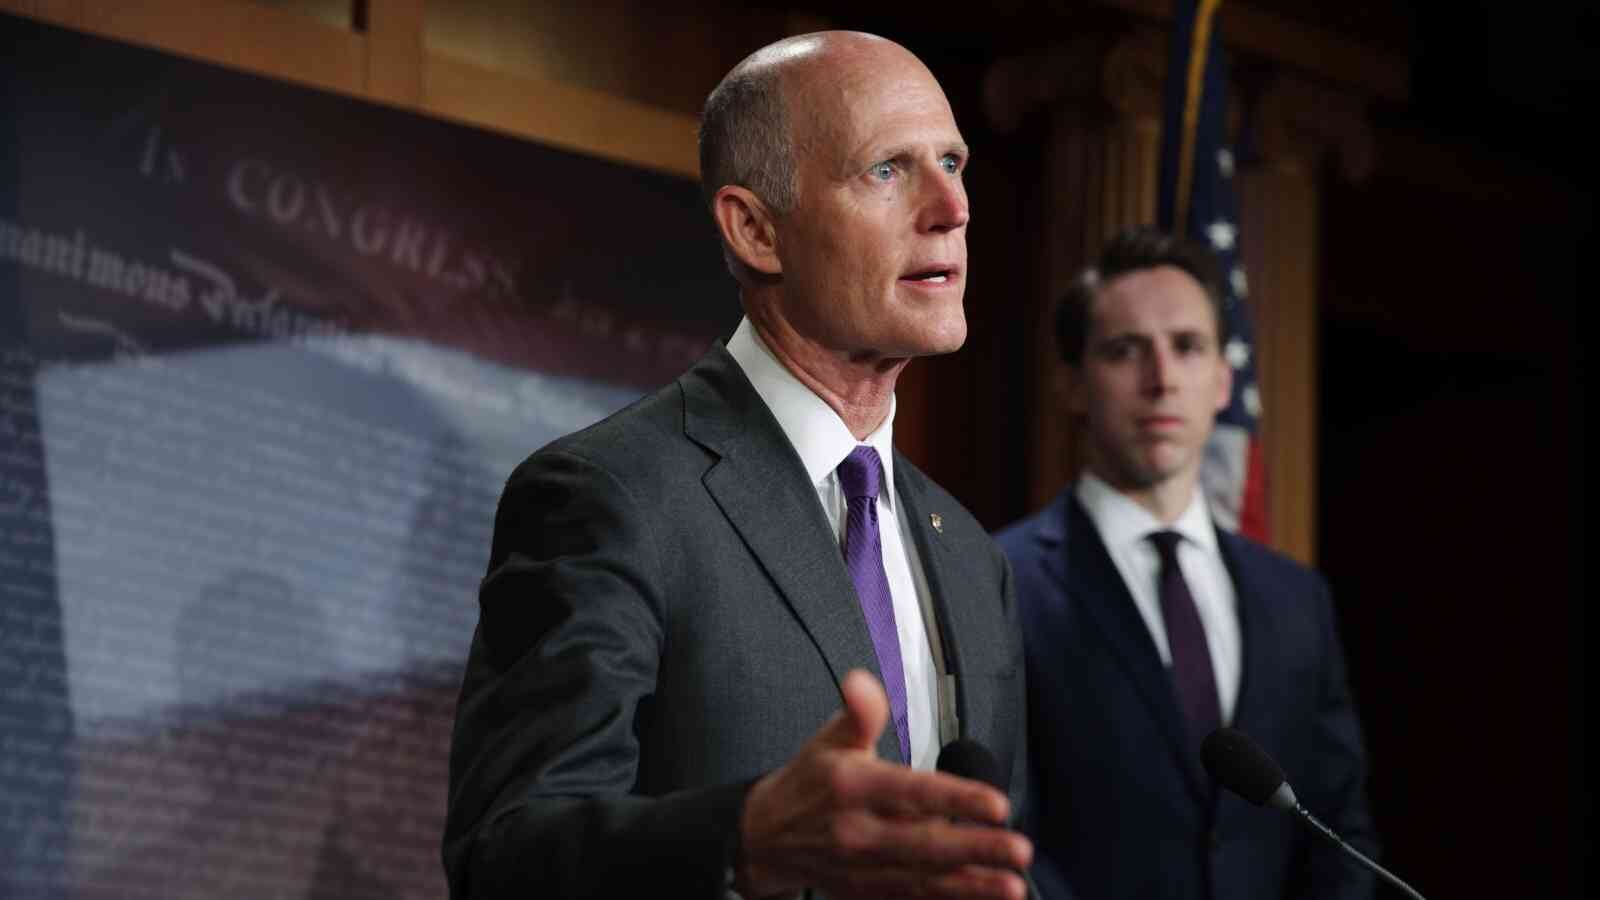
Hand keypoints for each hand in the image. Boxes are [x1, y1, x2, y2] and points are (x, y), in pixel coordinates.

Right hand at [734, 670, 1032, 899]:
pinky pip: (912, 899)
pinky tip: (982, 897)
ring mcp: (862, 868)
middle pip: (924, 843)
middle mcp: (857, 831)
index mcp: (852, 786)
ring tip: (1012, 886)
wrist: (765, 836)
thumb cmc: (810, 782)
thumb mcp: (829, 739)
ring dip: (971, 885)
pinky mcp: (866, 892)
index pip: (912, 792)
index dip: (956, 799)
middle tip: (1018, 848)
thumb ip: (858, 712)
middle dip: (975, 848)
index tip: (996, 803)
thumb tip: (861, 681)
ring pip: (924, 880)